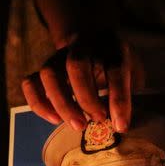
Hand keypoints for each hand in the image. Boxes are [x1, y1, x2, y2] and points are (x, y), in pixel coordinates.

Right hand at [21, 31, 143, 131]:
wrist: (93, 40)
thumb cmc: (117, 66)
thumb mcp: (133, 72)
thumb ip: (131, 92)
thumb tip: (123, 124)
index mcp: (111, 46)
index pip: (115, 68)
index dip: (118, 98)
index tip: (121, 125)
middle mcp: (83, 46)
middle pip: (77, 64)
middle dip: (86, 97)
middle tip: (97, 121)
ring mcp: (59, 55)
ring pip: (50, 73)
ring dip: (62, 102)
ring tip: (77, 125)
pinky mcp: (45, 68)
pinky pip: (31, 82)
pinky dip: (38, 102)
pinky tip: (54, 119)